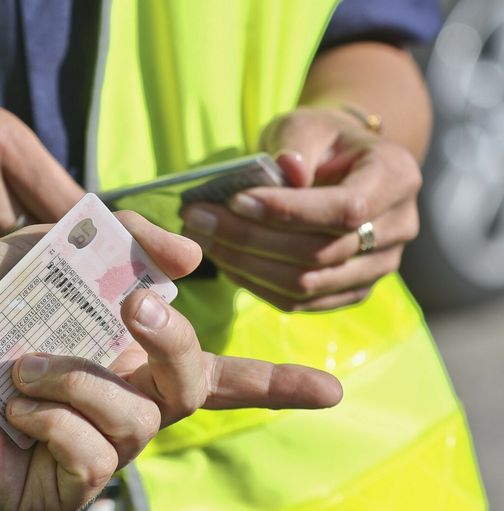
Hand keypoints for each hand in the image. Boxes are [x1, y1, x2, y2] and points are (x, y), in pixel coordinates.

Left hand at [0, 211, 342, 510]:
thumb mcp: (46, 250)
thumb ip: (119, 240)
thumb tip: (192, 258)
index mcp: (121, 361)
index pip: (213, 375)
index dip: (274, 384)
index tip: (331, 391)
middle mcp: (116, 408)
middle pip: (196, 388)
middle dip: (173, 343)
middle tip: (130, 311)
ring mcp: (89, 453)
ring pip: (139, 421)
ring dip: (82, 377)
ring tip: (24, 366)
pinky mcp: (58, 492)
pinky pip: (93, 456)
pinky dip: (55, 418)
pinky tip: (16, 408)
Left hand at [181, 107, 420, 310]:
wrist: (341, 164)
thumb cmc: (320, 140)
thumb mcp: (307, 123)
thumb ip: (296, 143)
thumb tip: (285, 169)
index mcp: (395, 178)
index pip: (345, 210)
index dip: (287, 211)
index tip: (235, 201)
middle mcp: (398, 228)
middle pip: (320, 252)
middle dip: (251, 238)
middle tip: (198, 220)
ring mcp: (378, 266)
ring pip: (307, 284)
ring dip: (247, 265)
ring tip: (204, 239)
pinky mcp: (351, 290)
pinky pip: (300, 301)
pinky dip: (256, 285)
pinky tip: (225, 261)